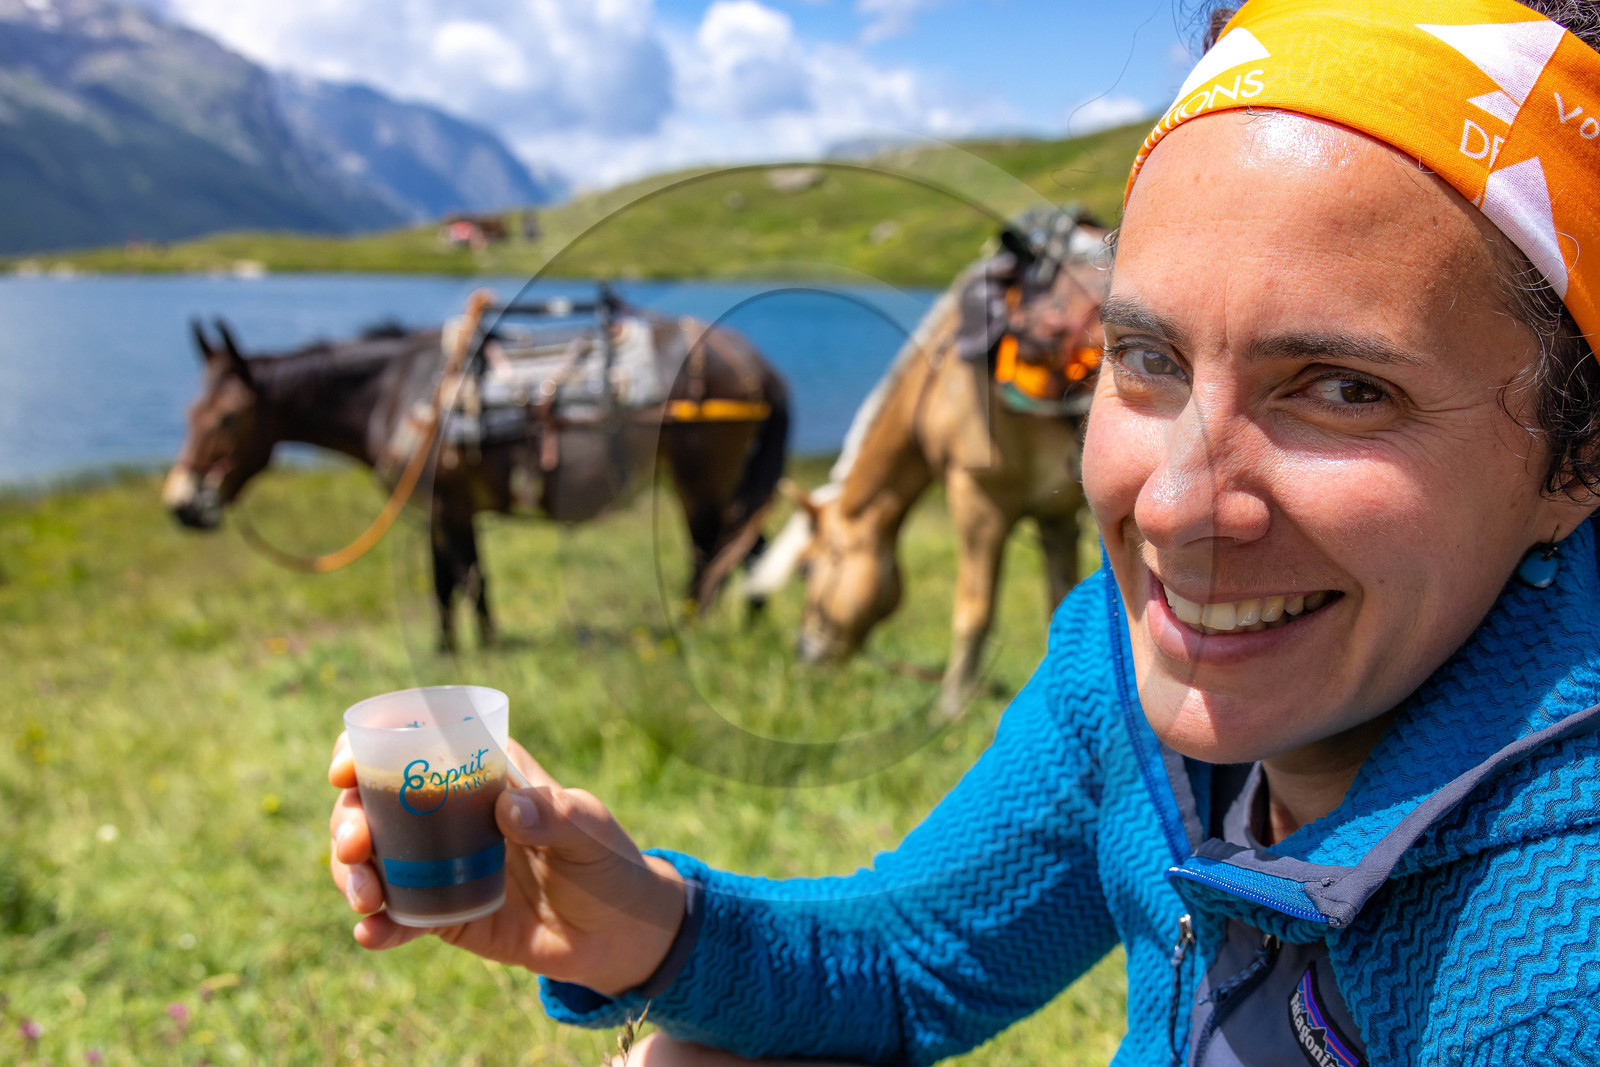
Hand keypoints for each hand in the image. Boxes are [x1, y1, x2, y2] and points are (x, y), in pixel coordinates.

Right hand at [328, 733, 685, 995]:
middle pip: (374, 805)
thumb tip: (508, 808)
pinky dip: (378, 926)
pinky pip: (398, 918)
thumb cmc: (607, 862)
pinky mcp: (443, 917)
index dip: (366, 751)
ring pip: (373, 861)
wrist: (620, 934)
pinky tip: (372, 934)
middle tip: (356, 846)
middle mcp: (449, 815)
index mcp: (481, 774)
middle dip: (348, 821)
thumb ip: (555, 815)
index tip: (345, 771)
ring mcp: (440, 867)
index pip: (413, 746)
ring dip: (351, 874)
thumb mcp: (589, 830)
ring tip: (364, 898)